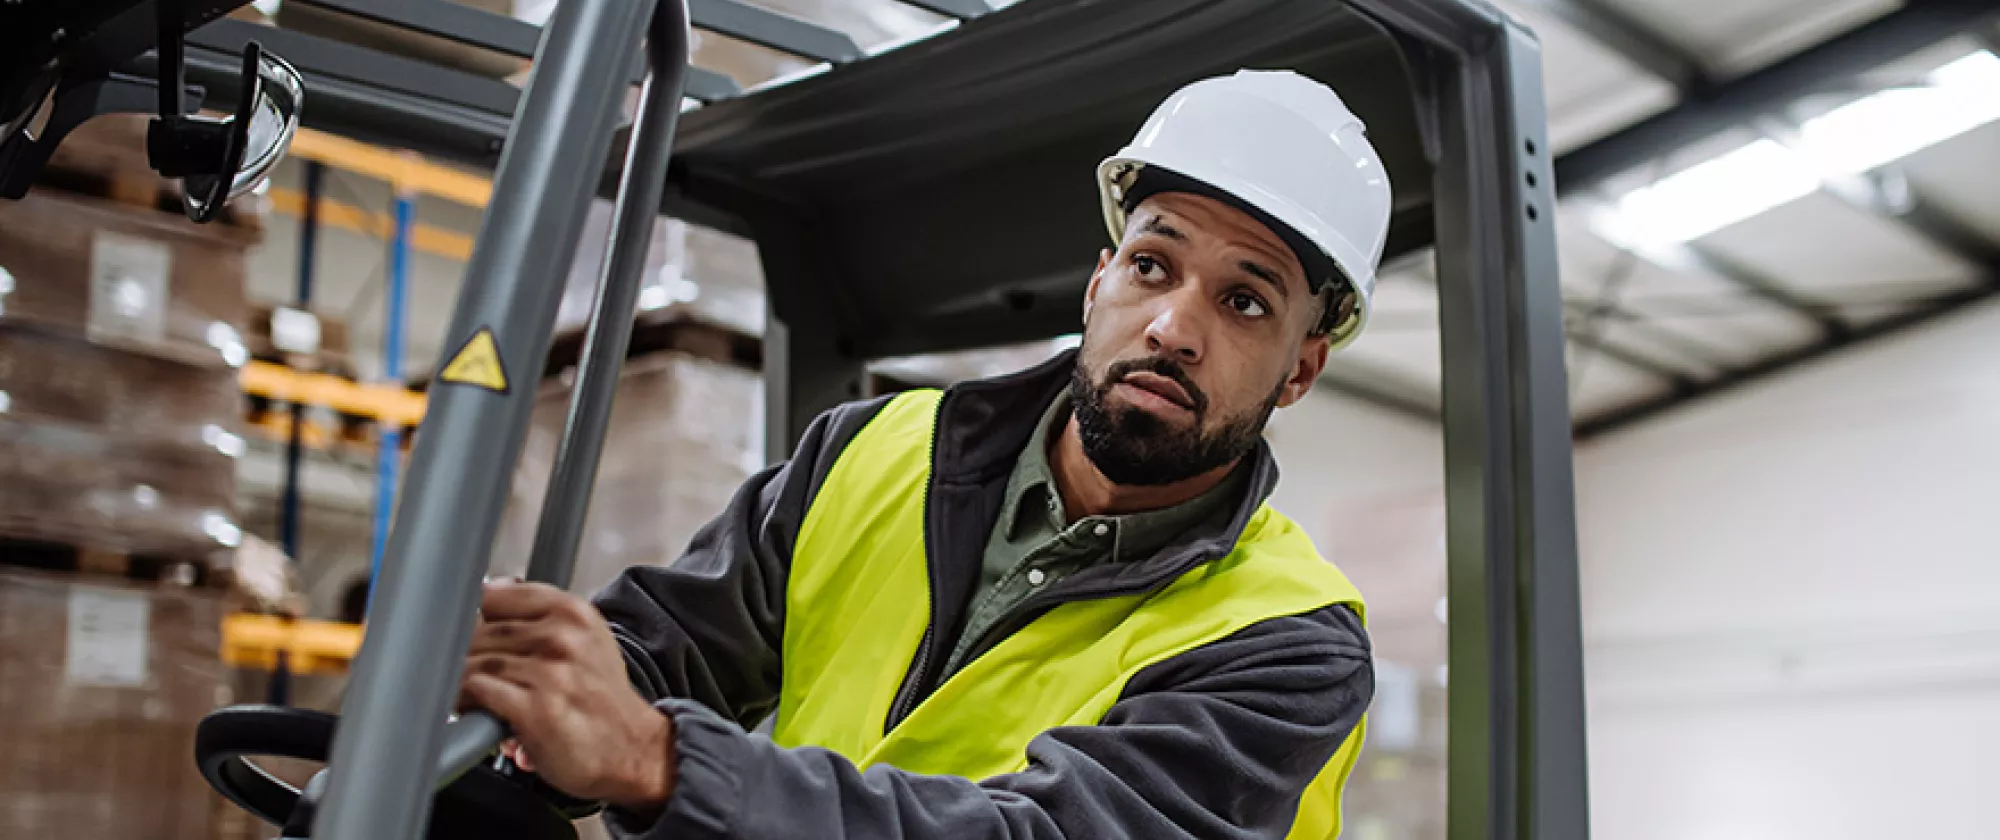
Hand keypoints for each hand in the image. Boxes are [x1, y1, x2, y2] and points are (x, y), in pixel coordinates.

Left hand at [458, 579, 675, 811]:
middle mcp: (563, 637)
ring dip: (463, 680)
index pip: (495, 596)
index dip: (475, 618)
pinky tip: (475, 708)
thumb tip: (487, 593)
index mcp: (573, 613)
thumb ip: (539, 615)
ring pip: (473, 660)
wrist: (631, 748)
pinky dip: (466, 700)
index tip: (473, 635)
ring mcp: (549, 673)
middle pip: (479, 630)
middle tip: (474, 672)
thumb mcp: (585, 639)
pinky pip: (477, 690)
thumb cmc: (601, 699)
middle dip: (466, 654)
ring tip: (472, 694)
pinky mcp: (535, 710)